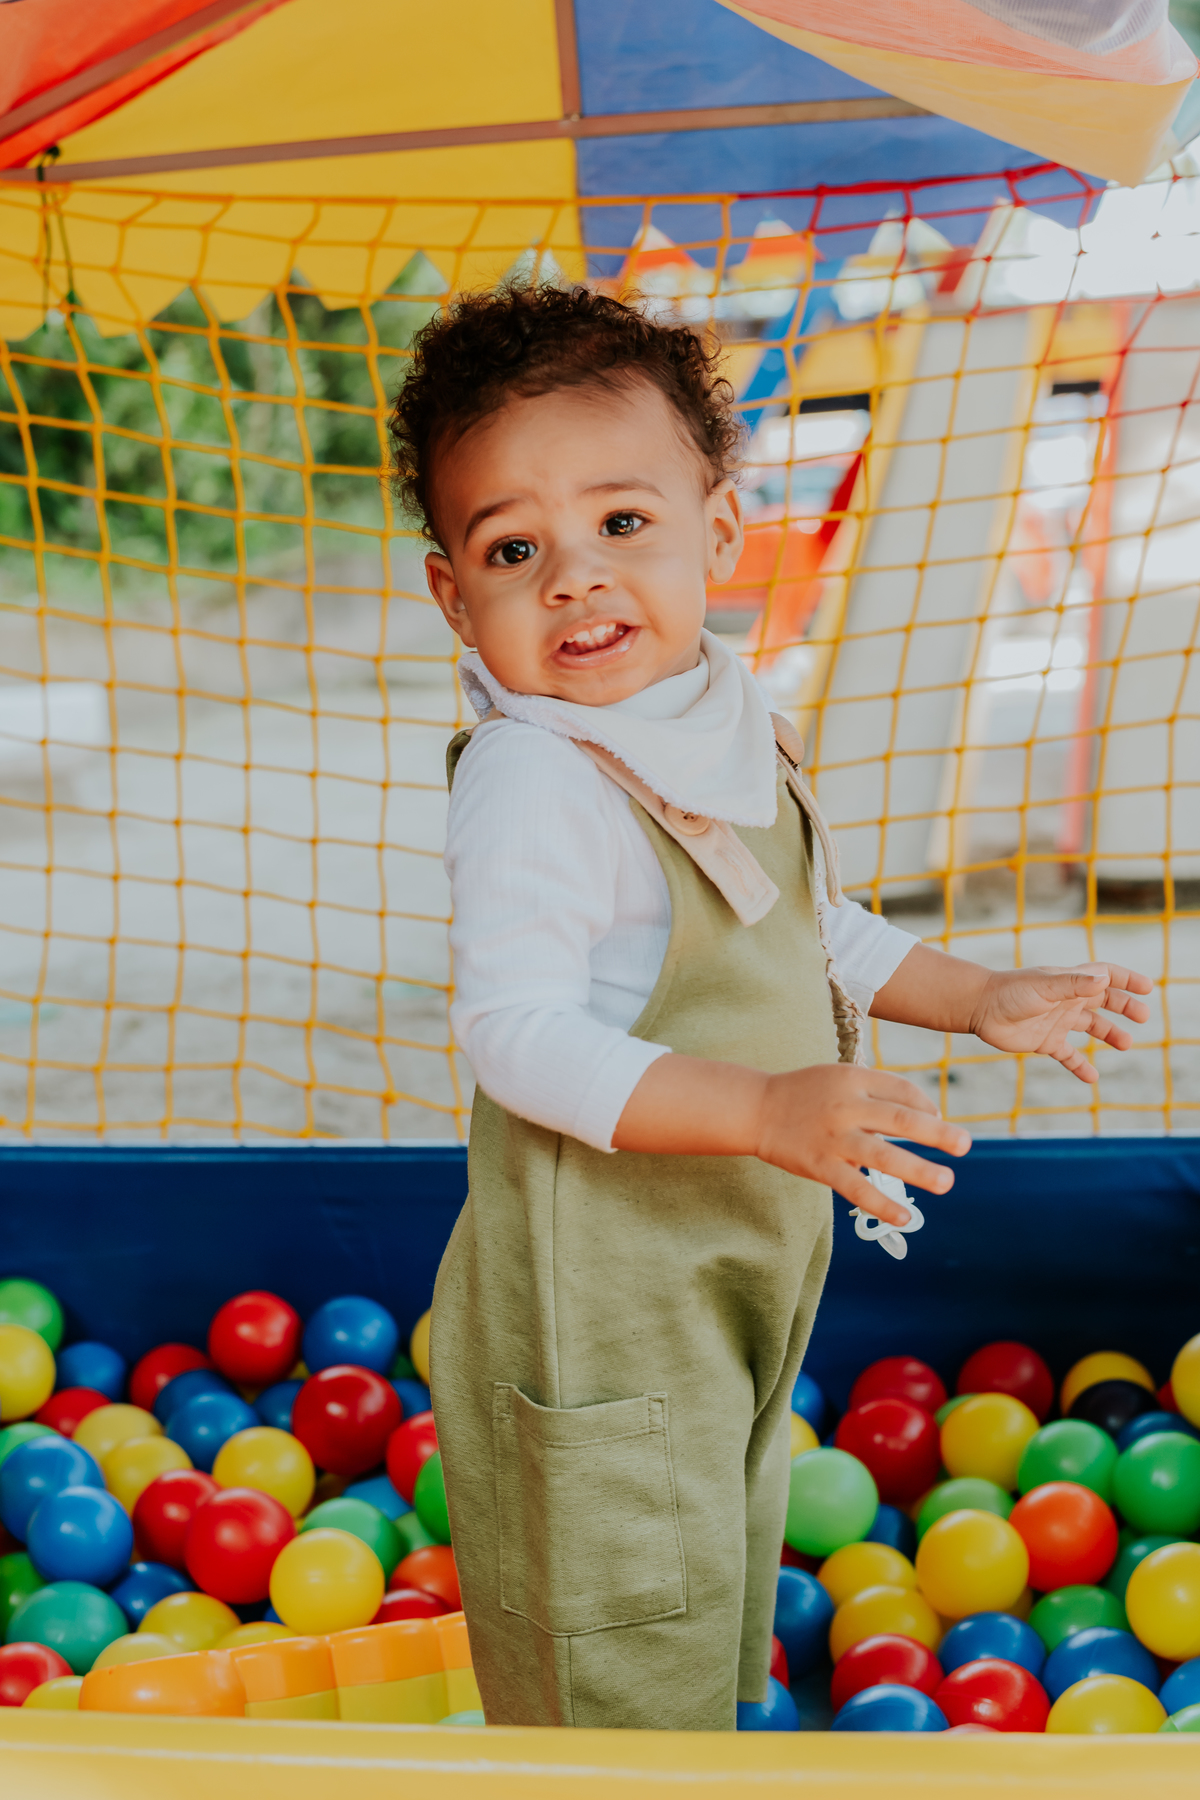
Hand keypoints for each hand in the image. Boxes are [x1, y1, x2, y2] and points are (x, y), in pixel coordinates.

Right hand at [755, 1063, 970, 1225]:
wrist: (756, 1109)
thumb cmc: (806, 1093)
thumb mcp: (841, 1077)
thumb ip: (880, 1091)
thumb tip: (930, 1114)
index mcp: (854, 1079)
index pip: (901, 1090)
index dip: (927, 1106)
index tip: (940, 1120)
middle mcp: (846, 1106)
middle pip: (900, 1119)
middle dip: (937, 1133)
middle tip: (964, 1144)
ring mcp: (834, 1138)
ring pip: (883, 1156)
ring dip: (919, 1170)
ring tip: (946, 1182)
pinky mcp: (820, 1166)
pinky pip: (856, 1188)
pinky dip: (882, 1204)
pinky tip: (905, 1216)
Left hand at [968, 962, 1152, 1083]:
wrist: (980, 1008)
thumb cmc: (1011, 991)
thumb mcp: (1045, 986)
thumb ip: (1074, 984)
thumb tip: (1105, 979)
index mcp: (1070, 983)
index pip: (1106, 976)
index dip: (1127, 980)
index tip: (1148, 988)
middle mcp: (1067, 1000)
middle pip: (1104, 1002)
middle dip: (1125, 1007)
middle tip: (1142, 1017)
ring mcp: (1057, 1021)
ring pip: (1091, 1027)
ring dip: (1109, 1034)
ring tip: (1126, 1044)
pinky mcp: (1046, 1041)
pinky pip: (1068, 1055)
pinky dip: (1080, 1066)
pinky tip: (1092, 1078)